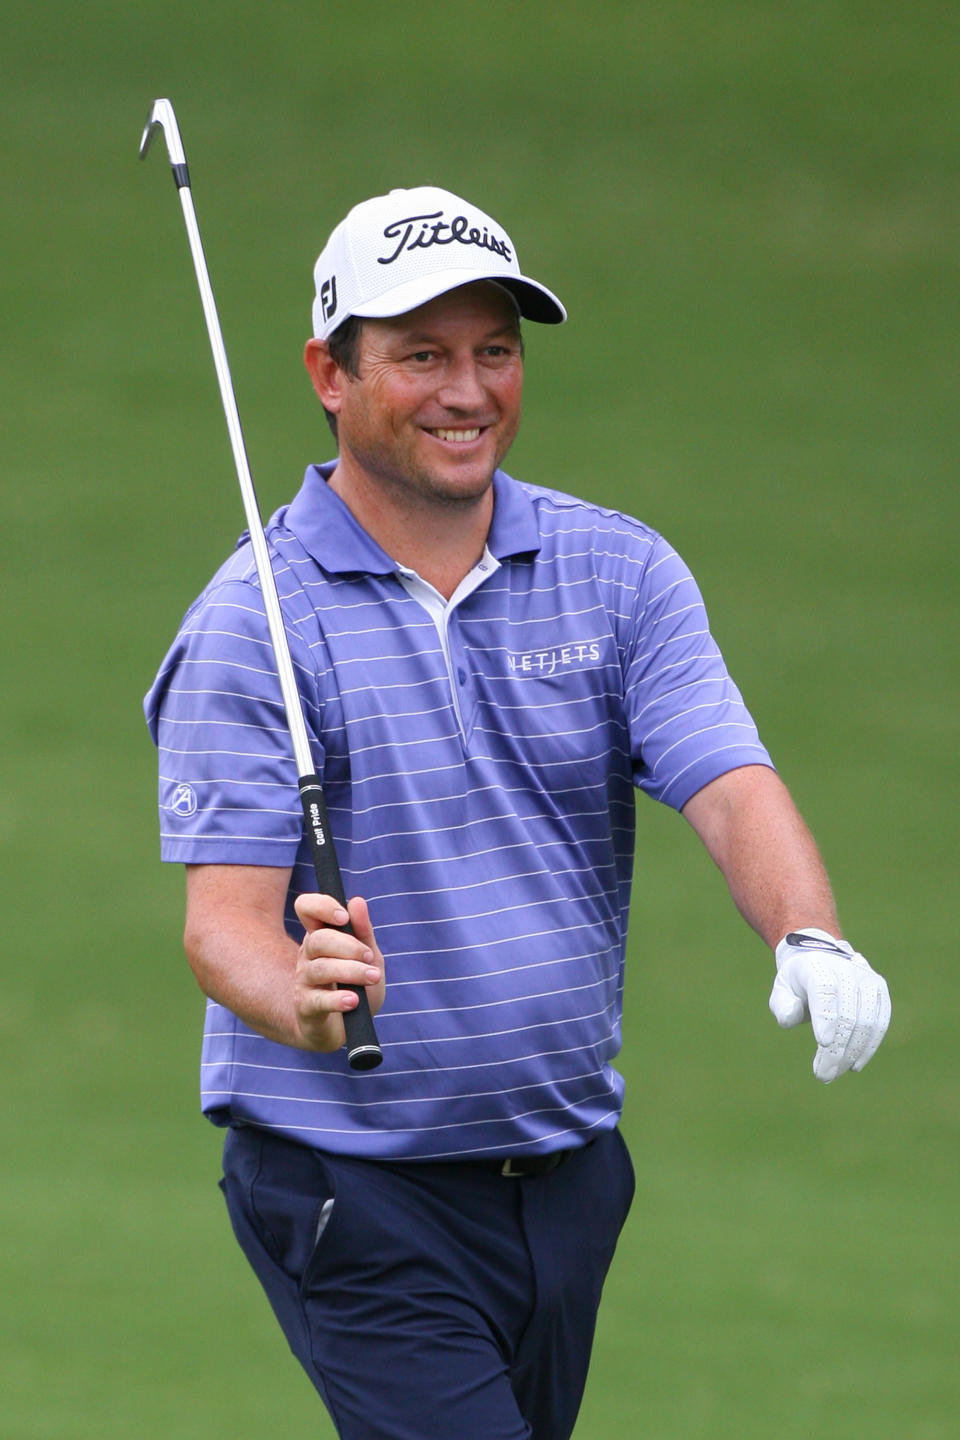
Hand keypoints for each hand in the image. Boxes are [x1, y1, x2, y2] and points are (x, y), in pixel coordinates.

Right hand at [291, 893, 385, 1051]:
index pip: (306, 908)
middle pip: (318, 939)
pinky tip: (353, 1001)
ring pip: (321, 969)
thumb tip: (357, 901)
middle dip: (349, 946)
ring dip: (351, 971)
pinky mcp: (306, 1008)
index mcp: (321, 936)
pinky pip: (318, 1000)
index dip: (322, 906)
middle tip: (369, 957)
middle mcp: (308, 956)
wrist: (347, 1029)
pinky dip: (338, 1000)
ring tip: (373, 977)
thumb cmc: (356, 986)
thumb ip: (363, 931)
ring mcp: (304, 982)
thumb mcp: (368, 957)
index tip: (343, 917)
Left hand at [769, 928, 890, 1082]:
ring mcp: (867, 979)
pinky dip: (869, 1047)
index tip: (823, 1044)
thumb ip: (783, 1006)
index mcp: (818, 966)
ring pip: (867, 1021)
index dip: (826, 1018)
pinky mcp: (879, 990)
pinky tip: (855, 1065)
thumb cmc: (799, 982)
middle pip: (847, 1014)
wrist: (823, 958)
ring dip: (852, 1053)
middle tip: (823, 1075)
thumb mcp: (782, 990)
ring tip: (835, 1073)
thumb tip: (791, 1018)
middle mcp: (846, 969)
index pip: (825, 992)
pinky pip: (880, 1022)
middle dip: (836, 1049)